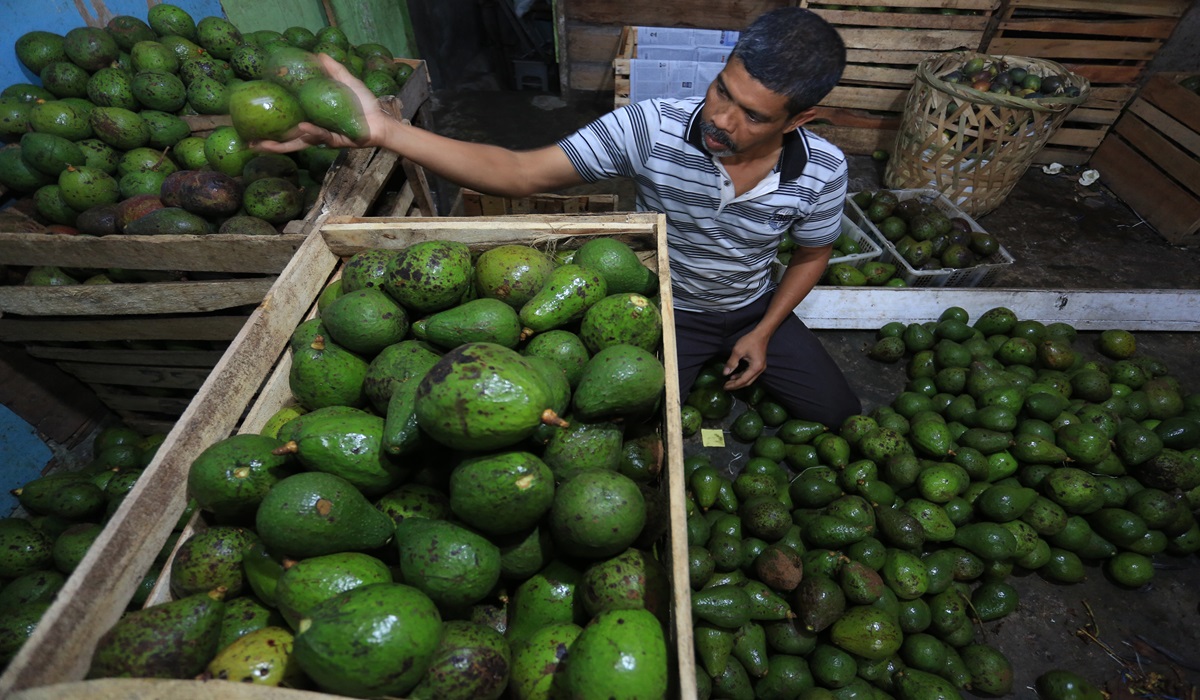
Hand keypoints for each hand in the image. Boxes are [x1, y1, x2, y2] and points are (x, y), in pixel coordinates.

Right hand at [251, 54, 391, 152]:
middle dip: (269, 143)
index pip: (288, 120)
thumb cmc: (363, 103)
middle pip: (288, 139)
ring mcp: (323, 137)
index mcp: (312, 117)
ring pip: (299, 143)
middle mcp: (315, 130)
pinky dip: (312, 132)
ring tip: (263, 143)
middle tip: (250, 142)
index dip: (272, 122)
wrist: (380, 120)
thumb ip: (333, 70)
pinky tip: (302, 128)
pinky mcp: (334, 141)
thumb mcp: (346, 82)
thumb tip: (318, 54)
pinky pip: (320, 136)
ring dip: (281, 144)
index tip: (253, 120)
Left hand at [723, 331, 768, 390]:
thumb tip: (725, 373)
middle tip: (726, 386)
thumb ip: (731, 363)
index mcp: (755, 367)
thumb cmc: (750, 341)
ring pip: (749, 379)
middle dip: (736, 385)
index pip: (743, 380)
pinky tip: (735, 376)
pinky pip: (750, 374)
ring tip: (729, 382)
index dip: (734, 385)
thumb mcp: (738, 351)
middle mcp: (760, 370)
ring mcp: (760, 368)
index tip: (725, 387)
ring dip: (739, 381)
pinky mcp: (759, 365)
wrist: (761, 334)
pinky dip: (742, 376)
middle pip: (747, 382)